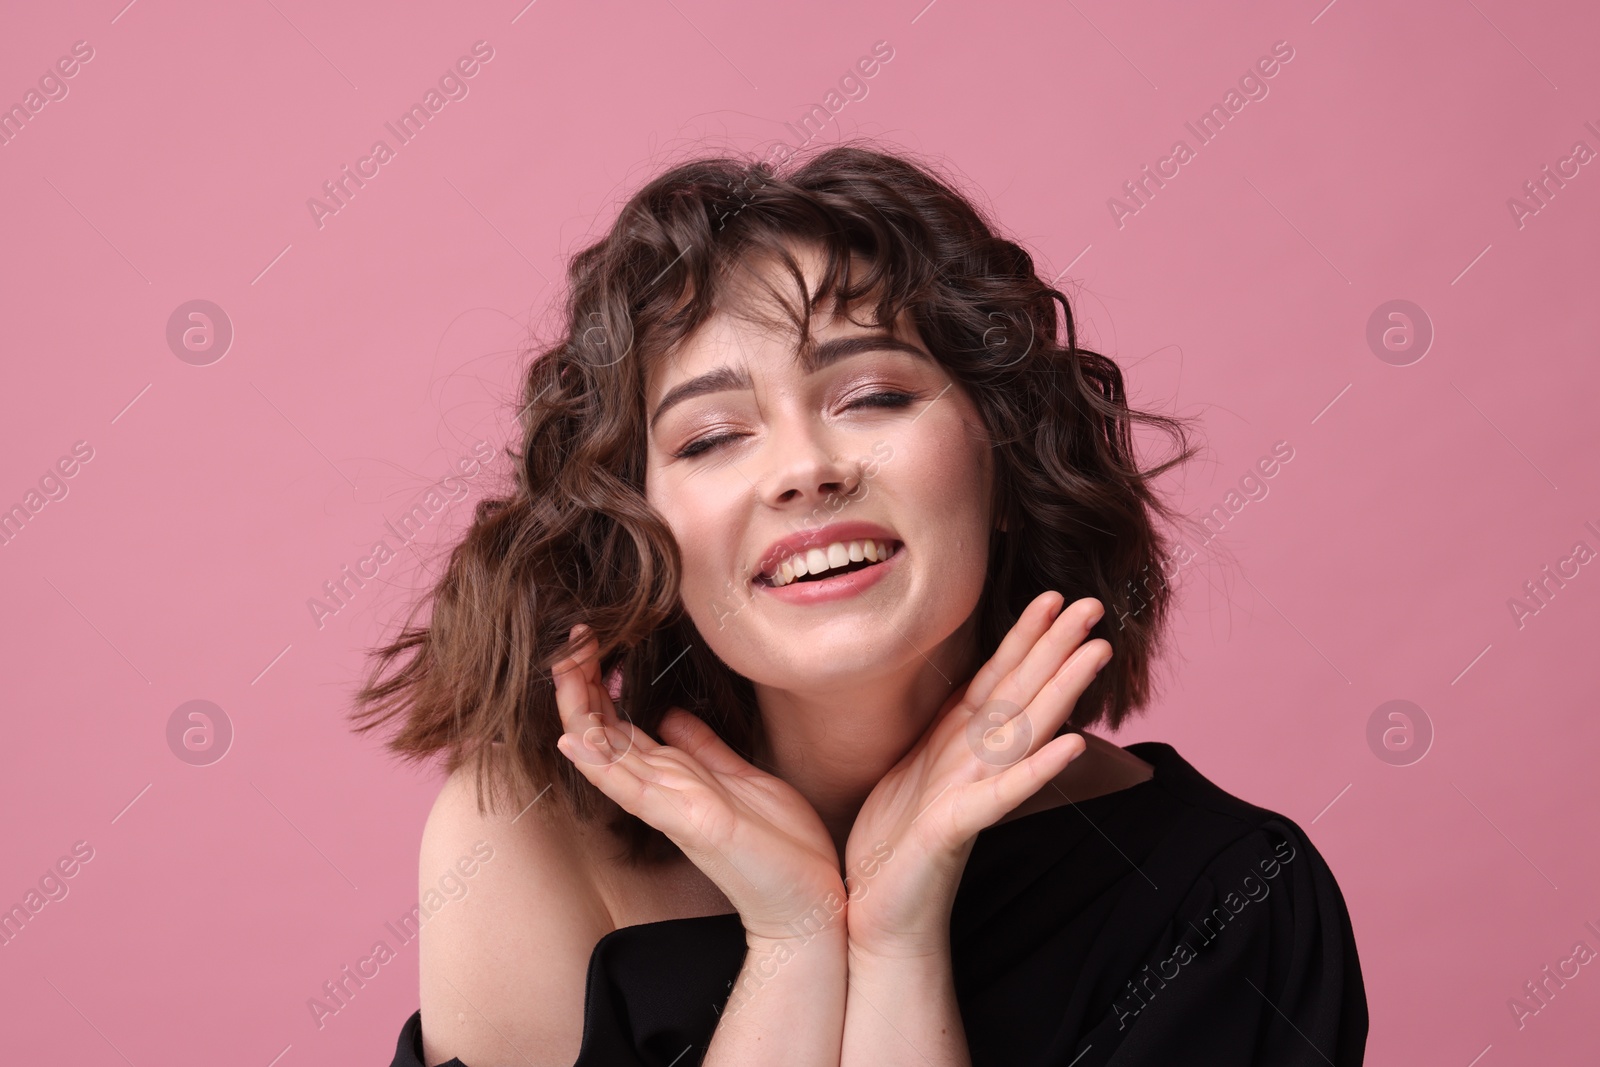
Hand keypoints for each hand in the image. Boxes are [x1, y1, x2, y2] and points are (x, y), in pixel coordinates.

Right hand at [552, 626, 845, 943]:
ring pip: (611, 755)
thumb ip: (703, 748)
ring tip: (561, 672)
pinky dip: (601, 766)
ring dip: (583, 713)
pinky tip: (575, 741)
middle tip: (569, 641)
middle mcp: (664, 790)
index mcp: (676, 776)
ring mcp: (672, 807)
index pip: (620, 726)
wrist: (807, 901)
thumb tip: (669, 715)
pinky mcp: (690, 822)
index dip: (599, 685)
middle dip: (583, 688)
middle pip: (606, 733)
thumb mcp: (740, 778)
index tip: (588, 642)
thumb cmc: (780, 844)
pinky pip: (636, 790)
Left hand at [841, 592, 1109, 959]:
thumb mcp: (910, 768)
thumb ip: (940, 730)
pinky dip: (1035, 769)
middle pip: (1021, 695)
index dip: (1023, 638)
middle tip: (1095, 603)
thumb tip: (961, 690)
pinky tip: (1071, 743)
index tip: (1050, 595)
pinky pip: (1000, 795)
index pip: (997, 680)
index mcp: (958, 746)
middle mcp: (973, 765)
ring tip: (1095, 652)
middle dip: (1056, 648)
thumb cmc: (890, 845)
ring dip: (1061, 692)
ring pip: (1022, 733)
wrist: (872, 915)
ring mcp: (970, 795)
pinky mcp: (956, 830)